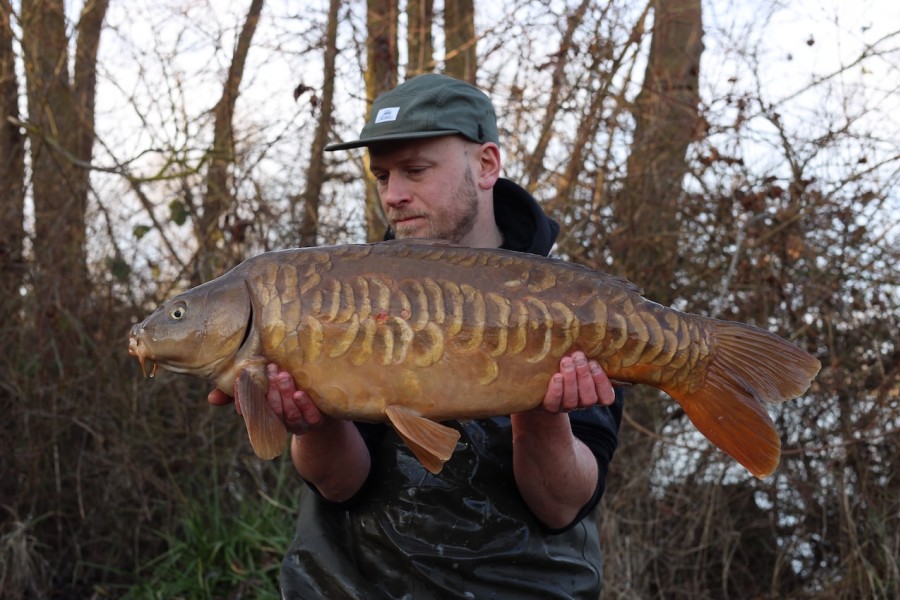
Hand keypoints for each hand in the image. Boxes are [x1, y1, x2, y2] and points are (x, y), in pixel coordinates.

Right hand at [207, 365, 327, 434]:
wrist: (322, 407)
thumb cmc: (287, 393)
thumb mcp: (263, 389)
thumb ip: (241, 391)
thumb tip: (210, 399)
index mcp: (266, 416)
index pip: (250, 412)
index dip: (243, 399)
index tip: (241, 380)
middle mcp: (281, 422)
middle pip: (271, 411)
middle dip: (269, 391)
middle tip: (270, 368)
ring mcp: (299, 423)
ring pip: (289, 414)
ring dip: (285, 394)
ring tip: (283, 375)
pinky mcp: (317, 421)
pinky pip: (310, 416)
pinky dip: (304, 405)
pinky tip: (300, 393)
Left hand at [541, 351, 614, 412]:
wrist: (540, 385)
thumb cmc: (566, 367)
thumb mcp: (579, 363)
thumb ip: (589, 357)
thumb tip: (600, 340)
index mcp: (594, 394)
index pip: (606, 397)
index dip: (602, 382)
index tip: (594, 364)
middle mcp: (581, 403)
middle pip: (589, 398)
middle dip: (584, 376)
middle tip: (578, 357)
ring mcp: (565, 406)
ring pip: (572, 400)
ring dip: (571, 379)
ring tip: (566, 361)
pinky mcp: (549, 406)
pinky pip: (553, 403)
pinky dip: (556, 390)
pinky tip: (556, 376)